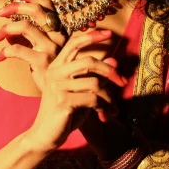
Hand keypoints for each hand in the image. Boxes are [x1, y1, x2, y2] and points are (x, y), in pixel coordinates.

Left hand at [0, 0, 125, 92]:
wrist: (61, 100)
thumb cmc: (51, 75)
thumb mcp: (43, 54)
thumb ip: (30, 40)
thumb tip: (9, 32)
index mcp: (60, 32)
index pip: (48, 6)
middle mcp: (59, 37)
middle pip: (37, 12)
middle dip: (16, 7)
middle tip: (0, 12)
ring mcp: (52, 49)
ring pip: (26, 27)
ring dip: (7, 28)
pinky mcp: (42, 63)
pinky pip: (18, 50)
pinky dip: (5, 51)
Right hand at [22, 30, 126, 152]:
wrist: (45, 135)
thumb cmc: (65, 112)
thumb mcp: (81, 92)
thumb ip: (95, 76)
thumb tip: (113, 59)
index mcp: (57, 66)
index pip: (74, 43)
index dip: (92, 36)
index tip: (109, 33)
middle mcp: (55, 73)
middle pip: (89, 62)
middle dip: (110, 72)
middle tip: (122, 82)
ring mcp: (57, 86)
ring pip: (94, 83)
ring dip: (108, 97)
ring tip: (111, 108)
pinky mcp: (63, 101)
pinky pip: (92, 99)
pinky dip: (103, 107)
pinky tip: (103, 114)